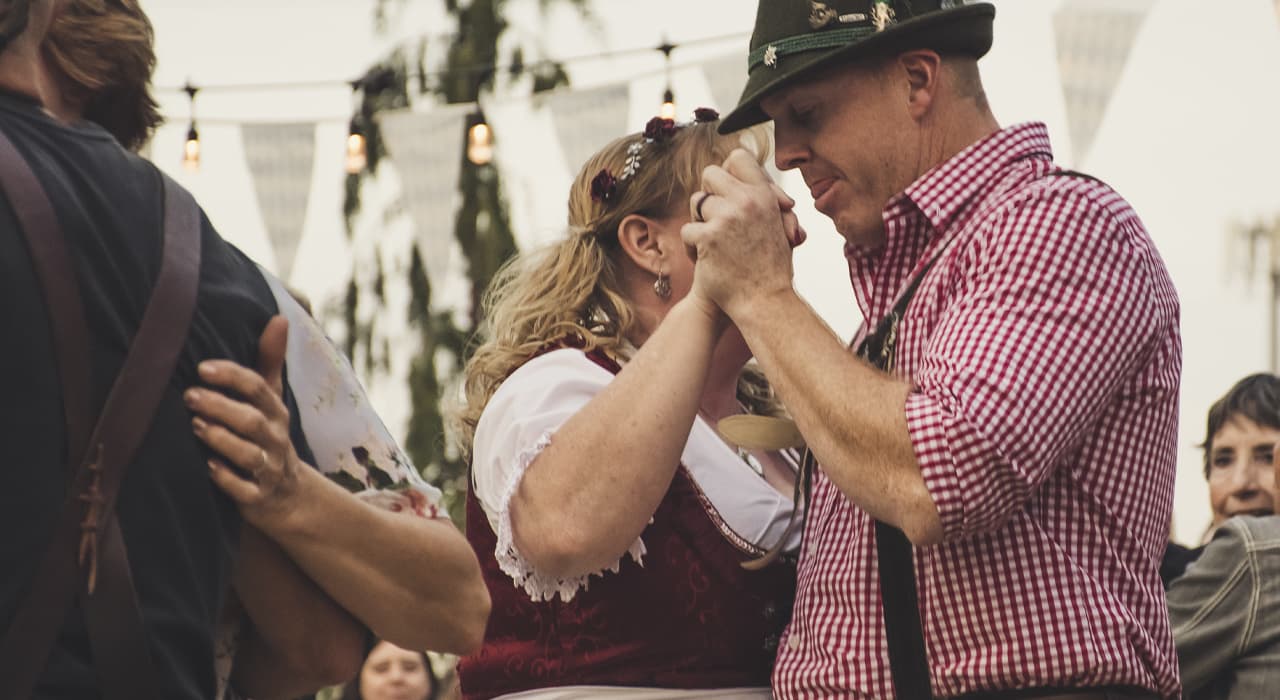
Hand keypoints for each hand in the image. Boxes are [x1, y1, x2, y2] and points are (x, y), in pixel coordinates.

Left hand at [186, 316, 304, 529]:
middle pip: (252, 421)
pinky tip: (208, 467)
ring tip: (195, 426)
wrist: (287, 495)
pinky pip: (245, 489)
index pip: (258, 388)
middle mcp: (275, 439)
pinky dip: (228, 479)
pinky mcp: (258, 497)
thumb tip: (279, 317)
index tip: (202, 368)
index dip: (232, 377)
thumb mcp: (272, 399)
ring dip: (222, 440)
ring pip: (249, 454)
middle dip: (222, 407)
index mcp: (276, 411)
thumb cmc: (268, 436)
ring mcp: (268, 469)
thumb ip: (269, 361)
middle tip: (189, 396)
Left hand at [682, 149, 800, 318]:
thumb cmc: (772, 268)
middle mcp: (747, 201)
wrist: (764, 301)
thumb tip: (758, 180)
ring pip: (696, 201)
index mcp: (764, 195)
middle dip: (709, 195)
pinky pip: (687, 230)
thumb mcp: (781, 227)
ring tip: (713, 242)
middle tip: (716, 217)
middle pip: (710, 173)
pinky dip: (692, 247)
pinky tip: (706, 260)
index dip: (728, 171)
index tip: (728, 191)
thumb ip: (769, 201)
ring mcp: (726, 218)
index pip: (738, 158)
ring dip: (700, 221)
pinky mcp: (708, 237)